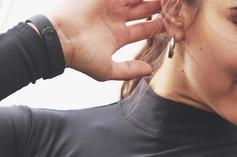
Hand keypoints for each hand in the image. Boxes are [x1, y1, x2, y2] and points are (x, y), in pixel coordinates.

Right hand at [41, 0, 164, 81]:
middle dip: (161, 7)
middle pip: (145, 9)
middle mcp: (116, 18)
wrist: (59, 38)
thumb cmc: (80, 57)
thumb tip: (150, 70)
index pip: (145, 28)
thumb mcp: (107, 70)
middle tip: (177, 5)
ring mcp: (111, 4)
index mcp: (118, 35)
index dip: (161, 26)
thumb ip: (129, 70)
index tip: (175, 25)